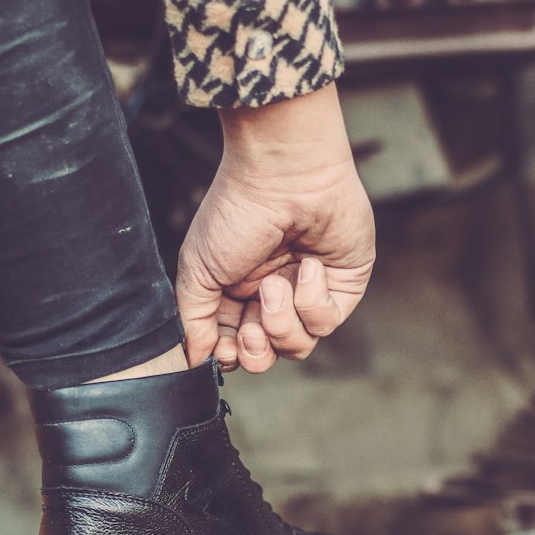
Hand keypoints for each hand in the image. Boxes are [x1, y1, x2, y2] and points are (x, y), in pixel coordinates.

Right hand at [176, 85, 374, 372]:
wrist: (285, 175)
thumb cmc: (237, 212)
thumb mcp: (198, 268)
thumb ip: (193, 319)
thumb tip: (195, 359)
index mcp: (236, 293)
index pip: (234, 346)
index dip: (229, 355)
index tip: (222, 347)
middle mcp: (273, 296)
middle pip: (268, 355)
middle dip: (257, 351)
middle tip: (250, 328)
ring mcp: (308, 292)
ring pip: (298, 346)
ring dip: (282, 320)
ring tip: (275, 283)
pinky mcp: (342, 286)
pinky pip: (327, 320)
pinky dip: (312, 298)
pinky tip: (308, 264)